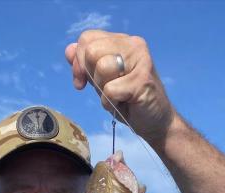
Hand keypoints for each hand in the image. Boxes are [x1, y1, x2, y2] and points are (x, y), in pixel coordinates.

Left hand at [65, 30, 174, 145]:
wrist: (155, 121)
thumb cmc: (128, 100)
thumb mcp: (101, 81)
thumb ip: (86, 64)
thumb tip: (69, 50)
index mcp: (122, 41)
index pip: (87, 38)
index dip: (79, 61)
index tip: (82, 82)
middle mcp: (132, 44)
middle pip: (92, 51)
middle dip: (91, 76)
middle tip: (106, 90)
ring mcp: (140, 60)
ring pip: (101, 68)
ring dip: (103, 91)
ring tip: (118, 96)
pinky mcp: (142, 80)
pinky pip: (110, 90)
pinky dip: (111, 103)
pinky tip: (124, 104)